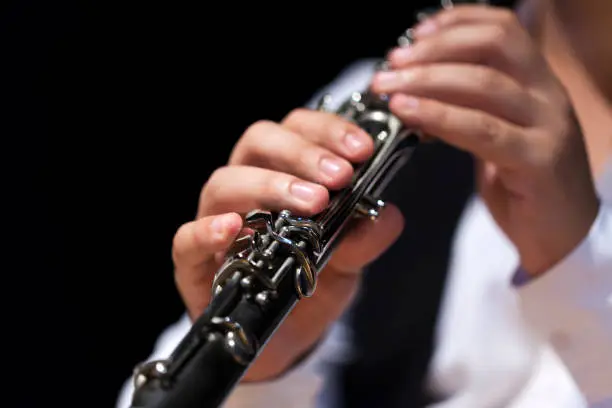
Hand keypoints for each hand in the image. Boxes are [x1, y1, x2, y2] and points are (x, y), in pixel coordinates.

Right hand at [171, 109, 402, 380]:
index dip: (326, 131)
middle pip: (258, 142)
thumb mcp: (347, 261)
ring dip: (269, 185)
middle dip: (301, 153)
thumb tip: (388, 214)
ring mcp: (216, 222)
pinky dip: (206, 231)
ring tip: (311, 203)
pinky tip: (232, 228)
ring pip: (224, 183)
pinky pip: (186, 240)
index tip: (361, 149)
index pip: (296, 130)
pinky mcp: (195, 264)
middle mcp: (246, 188)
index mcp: (281, 172)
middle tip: (339, 176)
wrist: (284, 336)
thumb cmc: (308, 283)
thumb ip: (364, 237)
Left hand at [371, 5, 599, 274]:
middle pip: (492, 46)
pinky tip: (409, 113)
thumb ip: (468, 109)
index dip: (456, 22)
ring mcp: (548, 126)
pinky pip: (483, 130)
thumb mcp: (496, 136)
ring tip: (387, 87)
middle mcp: (548, 95)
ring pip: (485, 84)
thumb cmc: (523, 186)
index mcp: (537, 84)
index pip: (501, 29)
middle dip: (433, 49)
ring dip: (426, 79)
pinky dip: (440, 116)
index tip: (416, 33)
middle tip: (391, 64)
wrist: (563, 238)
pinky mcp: (538, 161)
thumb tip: (417, 88)